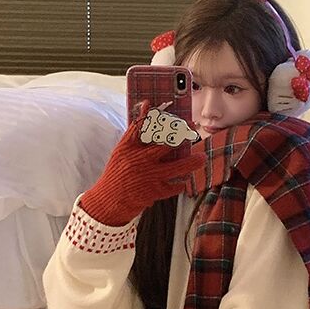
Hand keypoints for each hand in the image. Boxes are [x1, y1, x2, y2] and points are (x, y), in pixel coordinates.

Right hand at [80, 101, 204, 225]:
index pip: (142, 125)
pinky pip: (174, 186)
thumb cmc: (116, 176)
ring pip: (177, 167)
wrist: (107, 202)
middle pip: (166, 143)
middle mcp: (140, 160)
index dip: (152, 114)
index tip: (161, 106)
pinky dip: (180, 184)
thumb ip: (134, 137)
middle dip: (182, 135)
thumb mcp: (120, 154)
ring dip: (192, 162)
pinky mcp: (154, 191)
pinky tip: (184, 181)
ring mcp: (149, 176)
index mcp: (128, 148)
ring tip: (201, 158)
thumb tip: (148, 118)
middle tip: (191, 130)